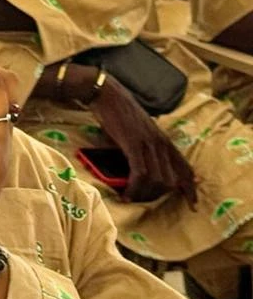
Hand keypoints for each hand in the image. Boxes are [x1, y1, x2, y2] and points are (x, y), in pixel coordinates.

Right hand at [89, 77, 197, 204]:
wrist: (107, 94)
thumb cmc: (118, 112)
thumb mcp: (139, 131)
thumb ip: (145, 147)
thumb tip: (141, 167)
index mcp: (164, 140)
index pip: (185, 169)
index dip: (190, 189)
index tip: (192, 205)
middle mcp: (161, 143)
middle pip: (171, 180)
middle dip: (158, 196)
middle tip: (142, 200)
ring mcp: (148, 144)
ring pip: (157, 180)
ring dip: (144, 194)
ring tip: (131, 198)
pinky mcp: (133, 144)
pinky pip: (140, 173)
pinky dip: (134, 188)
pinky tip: (126, 194)